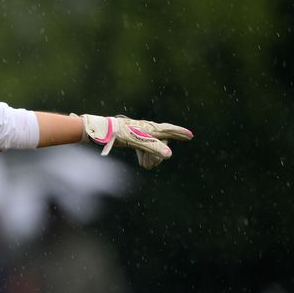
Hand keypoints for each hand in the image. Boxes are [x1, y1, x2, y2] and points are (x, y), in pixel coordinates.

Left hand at [75, 114, 192, 168]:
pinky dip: (144, 155)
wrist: (102, 130)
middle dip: (158, 154)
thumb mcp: (137, 141)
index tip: (190, 136)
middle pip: (161, 142)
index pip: (168, 130)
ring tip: (144, 164)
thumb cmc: (120, 133)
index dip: (179, 133)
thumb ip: (153, 147)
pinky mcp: (133, 136)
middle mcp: (147, 129)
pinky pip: (143, 147)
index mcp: (150, 128)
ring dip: (149, 157)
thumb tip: (169, 154)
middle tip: (153, 163)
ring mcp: (140, 132)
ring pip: (152, 146)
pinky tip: (142, 161)